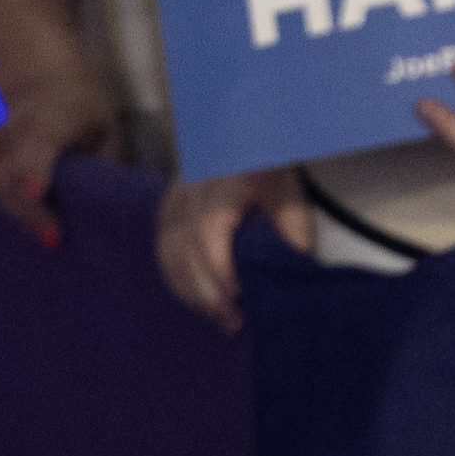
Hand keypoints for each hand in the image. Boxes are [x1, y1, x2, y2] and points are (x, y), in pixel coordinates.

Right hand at [0, 46, 122, 249]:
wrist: (37, 74)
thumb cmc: (82, 108)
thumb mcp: (105, 126)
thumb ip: (102, 160)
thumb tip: (100, 197)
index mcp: (55, 114)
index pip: (39, 142)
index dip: (33, 168)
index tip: (35, 192)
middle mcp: (20, 123)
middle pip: (13, 168)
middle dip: (28, 206)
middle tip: (53, 239)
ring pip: (0, 178)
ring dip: (20, 210)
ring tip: (46, 236)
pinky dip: (12, 204)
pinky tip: (31, 222)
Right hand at [156, 166, 307, 332]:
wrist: (249, 135)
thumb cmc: (274, 168)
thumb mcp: (292, 202)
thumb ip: (290, 239)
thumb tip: (285, 282)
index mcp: (224, 185)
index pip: (208, 232)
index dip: (217, 269)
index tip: (237, 298)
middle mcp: (192, 190)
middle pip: (183, 246)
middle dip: (203, 289)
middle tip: (229, 320)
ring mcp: (175, 195)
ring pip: (167, 248)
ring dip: (187, 286)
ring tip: (212, 312)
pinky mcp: (168, 203)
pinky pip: (162, 242)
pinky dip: (174, 272)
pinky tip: (191, 292)